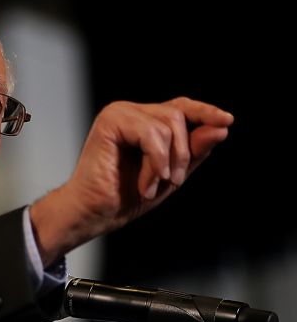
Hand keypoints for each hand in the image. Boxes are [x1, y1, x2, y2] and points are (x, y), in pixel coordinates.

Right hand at [30, 97, 231, 262]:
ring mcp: (119, 114)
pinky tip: (146, 183)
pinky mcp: (110, 121)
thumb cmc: (126, 197)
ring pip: (167, 124)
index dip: (204, 111)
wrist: (94, 214)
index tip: (227, 121)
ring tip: (153, 186)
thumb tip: (222, 127)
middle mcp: (131, 112)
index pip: (181, 107)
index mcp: (143, 121)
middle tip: (173, 182)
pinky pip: (151, 134)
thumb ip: (195, 151)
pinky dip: (155, 162)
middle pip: (178, 115)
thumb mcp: (172, 174)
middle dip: (184, 152)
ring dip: (168, 162)